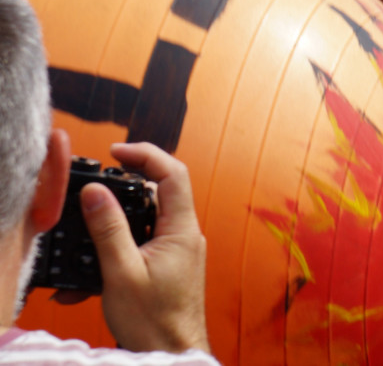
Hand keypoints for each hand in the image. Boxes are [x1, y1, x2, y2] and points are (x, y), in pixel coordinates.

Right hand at [82, 143, 208, 353]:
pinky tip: (86, 279)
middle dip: (120, 191)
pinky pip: (140, 246)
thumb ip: (108, 228)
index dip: (145, 155)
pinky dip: (114, 253)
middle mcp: (184, 235)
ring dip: (111, 230)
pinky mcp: (166, 266)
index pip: (172, 174)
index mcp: (182, 230)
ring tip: (82, 246)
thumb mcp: (121, 272)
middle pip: (156, 193)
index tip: (116, 152)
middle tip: (91, 194)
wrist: (170, 355)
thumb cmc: (154, 322)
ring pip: (144, 221)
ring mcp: (177, 250)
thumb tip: (94, 192)